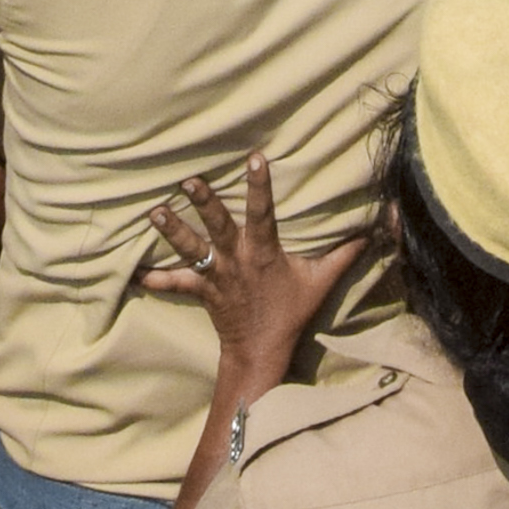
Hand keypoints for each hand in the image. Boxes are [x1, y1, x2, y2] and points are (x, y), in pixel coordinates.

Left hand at [138, 155, 364, 399]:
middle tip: (188, 181)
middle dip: (204, 204)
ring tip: (154, 211)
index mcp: (264, 253)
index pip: (263, 212)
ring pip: (190, 251)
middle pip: (218, 228)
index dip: (259, 186)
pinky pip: (173, 284)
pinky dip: (154, 278)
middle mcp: (236, 261)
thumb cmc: (290, 312)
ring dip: (172, 232)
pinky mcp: (201, 292)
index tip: (254, 157)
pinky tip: (133, 272)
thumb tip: (375, 227)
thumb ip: (346, 252)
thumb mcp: (321, 281)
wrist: (261, 351)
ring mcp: (215, 277)